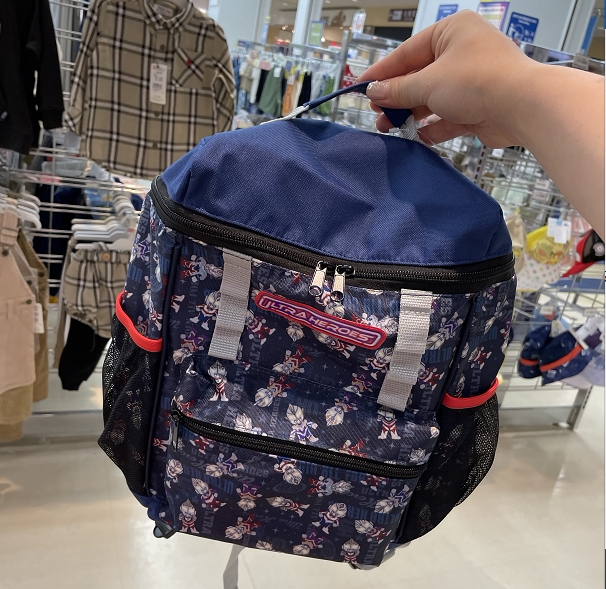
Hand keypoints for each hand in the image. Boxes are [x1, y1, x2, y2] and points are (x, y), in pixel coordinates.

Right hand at [359, 10, 535, 146]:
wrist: (522, 107)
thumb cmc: (478, 81)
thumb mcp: (428, 82)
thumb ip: (398, 90)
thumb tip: (374, 92)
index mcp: (451, 32)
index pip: (407, 52)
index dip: (382, 72)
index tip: (362, 87)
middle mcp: (461, 53)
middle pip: (418, 77)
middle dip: (396, 97)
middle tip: (376, 114)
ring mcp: (470, 82)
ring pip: (431, 99)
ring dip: (409, 114)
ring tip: (388, 128)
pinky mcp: (476, 107)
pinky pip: (445, 117)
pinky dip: (429, 127)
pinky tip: (413, 137)